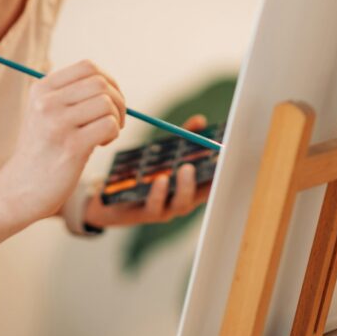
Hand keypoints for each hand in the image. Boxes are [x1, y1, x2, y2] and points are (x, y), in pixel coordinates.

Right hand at [0, 60, 125, 225]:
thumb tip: (111, 84)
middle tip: (113, 120)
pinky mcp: (71, 147)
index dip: (108, 80)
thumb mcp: (46, 113)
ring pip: (107, 104)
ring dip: (116, 119)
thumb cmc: (42, 151)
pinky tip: (99, 144)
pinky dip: (112, 134)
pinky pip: (109, 125)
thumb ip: (70, 95)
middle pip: (101, 83)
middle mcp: (46, 102)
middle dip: (117, 100)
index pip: (88, 66)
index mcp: (41, 89)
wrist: (19, 190)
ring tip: (103, 135)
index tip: (108, 101)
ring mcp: (57, 124)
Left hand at [83, 114, 211, 228]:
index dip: (222, 172)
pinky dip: (158, 193)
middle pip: (201, 195)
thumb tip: (200, 120)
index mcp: (188, 188)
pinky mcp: (143, 214)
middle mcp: (180, 201)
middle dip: (209, 180)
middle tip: (215, 160)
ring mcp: (163, 210)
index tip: (229, 157)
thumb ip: (183, 137)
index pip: (211, 182)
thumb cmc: (142, 175)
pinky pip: (154, 207)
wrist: (107, 197)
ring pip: (180, 204)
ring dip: (185, 186)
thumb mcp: (164, 154)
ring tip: (185, 168)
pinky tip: (159, 179)